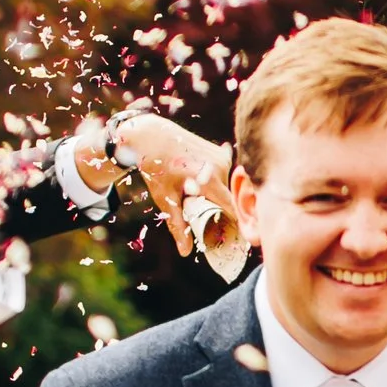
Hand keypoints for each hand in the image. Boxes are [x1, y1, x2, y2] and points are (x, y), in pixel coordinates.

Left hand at [108, 111, 238, 256]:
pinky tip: (198, 177)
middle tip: (205, 214)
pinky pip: (223, 172)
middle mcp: (220, 167)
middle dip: (219, 207)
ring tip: (196, 191)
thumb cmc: (156, 168)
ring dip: (216, 192)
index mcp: (209, 180)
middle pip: (227, 197)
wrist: (150, 134)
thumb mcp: (166, 199)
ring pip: (225, 185)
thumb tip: (185, 252)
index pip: (232, 208)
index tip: (236, 233)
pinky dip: (214, 179)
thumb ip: (179, 226)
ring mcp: (221, 156)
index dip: (236, 222)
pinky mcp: (219, 150)